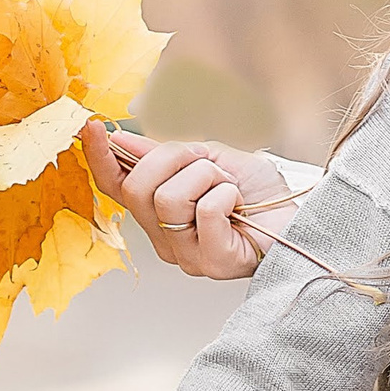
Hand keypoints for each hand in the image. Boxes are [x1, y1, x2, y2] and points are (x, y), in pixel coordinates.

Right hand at [84, 120, 287, 279]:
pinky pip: (205, 213)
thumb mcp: (209, 159)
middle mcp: (165, 237)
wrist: (298, 214)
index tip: (91, 126)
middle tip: (207, 167)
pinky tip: (238, 206)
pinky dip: (226, 196)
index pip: (114, 186)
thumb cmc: (259, 194)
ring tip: (228, 189)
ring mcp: (187, 255)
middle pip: (138, 187)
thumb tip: (121, 140)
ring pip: (170, 199)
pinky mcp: (213, 263)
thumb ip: (165, 155)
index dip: (99, 157)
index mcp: (158, 212)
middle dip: (174, 160)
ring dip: (207, 179)